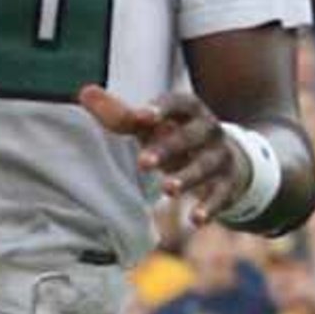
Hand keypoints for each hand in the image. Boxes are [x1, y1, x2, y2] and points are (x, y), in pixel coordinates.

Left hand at [80, 85, 258, 225]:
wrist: (229, 160)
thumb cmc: (177, 138)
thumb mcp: (152, 126)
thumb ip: (121, 115)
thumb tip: (85, 93)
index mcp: (189, 111)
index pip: (178, 102)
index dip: (162, 108)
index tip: (141, 116)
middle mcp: (209, 130)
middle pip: (190, 136)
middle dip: (168, 148)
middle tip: (143, 163)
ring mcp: (221, 157)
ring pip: (205, 166)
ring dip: (187, 178)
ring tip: (167, 190)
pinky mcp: (229, 184)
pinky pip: (221, 195)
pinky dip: (210, 207)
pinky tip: (196, 220)